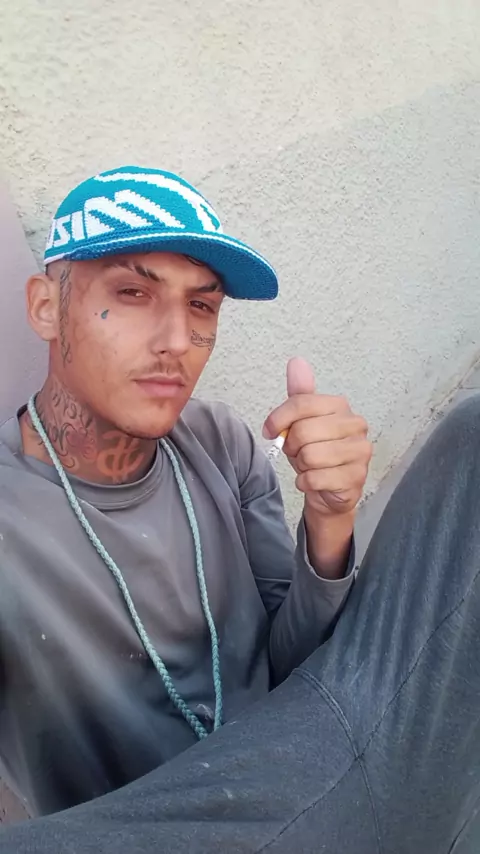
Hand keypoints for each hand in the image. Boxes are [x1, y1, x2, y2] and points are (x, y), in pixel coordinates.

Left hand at [263, 358, 371, 518]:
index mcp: (340, 406)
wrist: (329, 490)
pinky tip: (314, 480)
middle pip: (303, 431)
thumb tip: (296, 361)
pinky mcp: (356, 476)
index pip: (301, 404)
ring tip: (309, 466)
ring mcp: (360, 451)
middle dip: (293, 447)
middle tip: (299, 453)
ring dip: (301, 466)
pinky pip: (316, 477)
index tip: (269, 431)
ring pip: (310, 455)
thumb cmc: (315, 453)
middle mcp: (355, 425)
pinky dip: (306, 482)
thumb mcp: (302, 422)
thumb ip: (299, 394)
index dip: (278, 419)